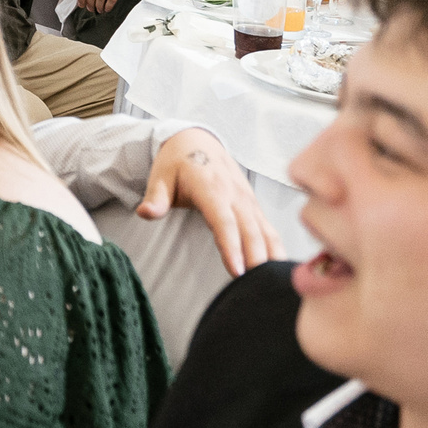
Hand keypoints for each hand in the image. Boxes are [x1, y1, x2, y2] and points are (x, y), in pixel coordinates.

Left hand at [137, 126, 279, 274]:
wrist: (196, 139)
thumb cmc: (176, 162)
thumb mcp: (160, 176)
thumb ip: (156, 197)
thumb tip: (145, 212)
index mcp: (211, 188)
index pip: (224, 221)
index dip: (231, 246)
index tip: (236, 271)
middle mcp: (235, 194)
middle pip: (250, 231)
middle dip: (256, 259)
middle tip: (258, 288)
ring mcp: (248, 200)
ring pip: (265, 231)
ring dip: (272, 257)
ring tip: (276, 284)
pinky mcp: (254, 205)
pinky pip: (269, 229)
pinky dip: (278, 249)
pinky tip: (283, 270)